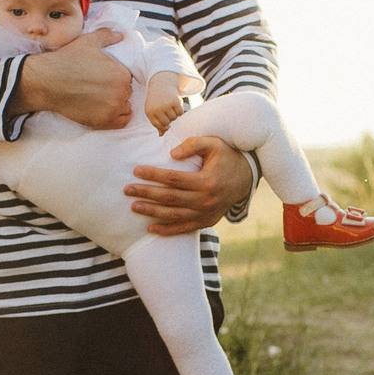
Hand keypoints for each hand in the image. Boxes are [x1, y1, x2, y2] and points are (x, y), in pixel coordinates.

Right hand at [11, 26, 132, 128]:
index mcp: (122, 73)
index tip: (104, 78)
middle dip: (116, 90)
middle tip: (99, 88)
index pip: (127, 78)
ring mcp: (113, 109)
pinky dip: (115, 117)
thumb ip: (108, 36)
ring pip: (124, 107)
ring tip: (100, 99)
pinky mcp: (103, 122)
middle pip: (126, 93)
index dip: (116, 77)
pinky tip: (103, 110)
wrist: (48, 81)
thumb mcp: (89, 41)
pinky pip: (120, 122)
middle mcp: (121, 92)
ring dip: (116, 104)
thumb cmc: (68, 60)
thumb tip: (121, 35)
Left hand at [127, 136, 253, 235]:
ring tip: (134, 206)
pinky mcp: (206, 222)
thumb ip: (193, 144)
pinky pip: (184, 229)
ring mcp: (206, 214)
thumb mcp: (214, 144)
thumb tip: (171, 153)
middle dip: (147, 193)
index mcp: (207, 181)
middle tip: (127, 190)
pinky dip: (167, 230)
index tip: (136, 170)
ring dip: (152, 212)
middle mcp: (206, 200)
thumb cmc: (227, 157)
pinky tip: (150, 228)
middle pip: (170, 198)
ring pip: (174, 215)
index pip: (174, 179)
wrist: (246, 179)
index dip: (154, 175)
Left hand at [144, 74, 185, 131]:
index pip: (159, 126)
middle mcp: (157, 109)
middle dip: (169, 119)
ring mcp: (166, 105)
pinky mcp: (175, 101)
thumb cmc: (156, 100)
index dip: (163, 125)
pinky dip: (180, 111)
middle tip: (168, 112)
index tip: (166, 121)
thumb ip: (157, 123)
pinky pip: (180, 113)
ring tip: (171, 107)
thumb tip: (161, 135)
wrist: (161, 83)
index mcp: (149, 112)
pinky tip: (176, 105)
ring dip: (175, 114)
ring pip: (174, 118)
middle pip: (167, 123)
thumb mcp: (153, 110)